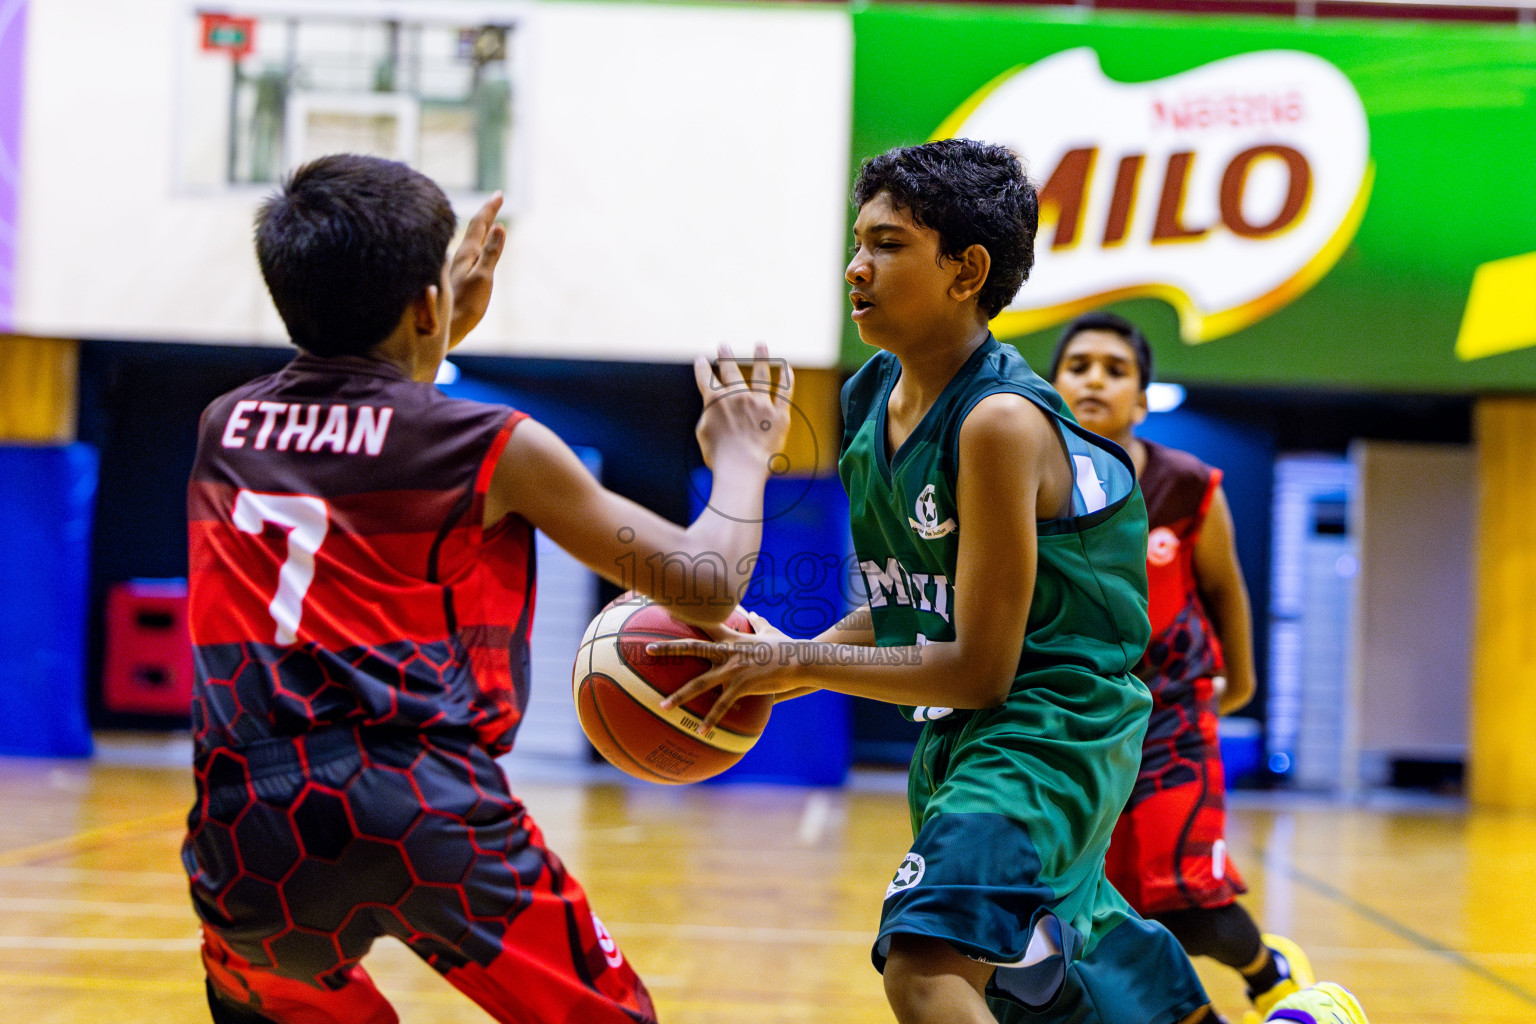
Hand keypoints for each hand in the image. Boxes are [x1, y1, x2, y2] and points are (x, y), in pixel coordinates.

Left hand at [449, 193, 506, 346]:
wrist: (443, 328)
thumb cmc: (464, 306)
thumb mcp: (482, 278)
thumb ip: (490, 253)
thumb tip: (500, 227)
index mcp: (467, 253)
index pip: (480, 224)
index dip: (490, 208)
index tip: (499, 194)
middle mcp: (459, 257)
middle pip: (473, 229)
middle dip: (486, 214)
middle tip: (495, 201)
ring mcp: (455, 268)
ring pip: (468, 241)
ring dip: (480, 230)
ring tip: (487, 223)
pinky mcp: (454, 279)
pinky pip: (467, 253)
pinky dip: (476, 245)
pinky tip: (473, 252)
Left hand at [650, 611, 795, 730]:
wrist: (799, 660)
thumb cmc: (787, 646)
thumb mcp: (771, 632)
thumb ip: (759, 623)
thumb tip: (755, 614)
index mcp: (732, 638)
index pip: (705, 622)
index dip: (686, 615)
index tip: (667, 610)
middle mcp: (727, 651)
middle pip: (691, 648)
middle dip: (668, 649)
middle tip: (647, 650)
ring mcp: (732, 669)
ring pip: (699, 683)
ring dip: (679, 696)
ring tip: (662, 707)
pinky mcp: (741, 685)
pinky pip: (721, 705)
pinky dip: (710, 720)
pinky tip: (700, 732)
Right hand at [694, 343, 793, 474]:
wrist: (742, 467)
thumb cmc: (720, 457)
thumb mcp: (704, 434)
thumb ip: (709, 415)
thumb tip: (715, 409)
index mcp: (715, 401)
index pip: (705, 379)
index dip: (702, 368)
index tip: (701, 360)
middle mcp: (738, 396)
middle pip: (730, 371)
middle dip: (726, 356)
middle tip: (723, 345)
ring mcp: (760, 404)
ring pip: (761, 375)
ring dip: (760, 357)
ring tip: (761, 344)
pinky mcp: (779, 414)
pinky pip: (785, 392)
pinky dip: (787, 379)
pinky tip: (787, 367)